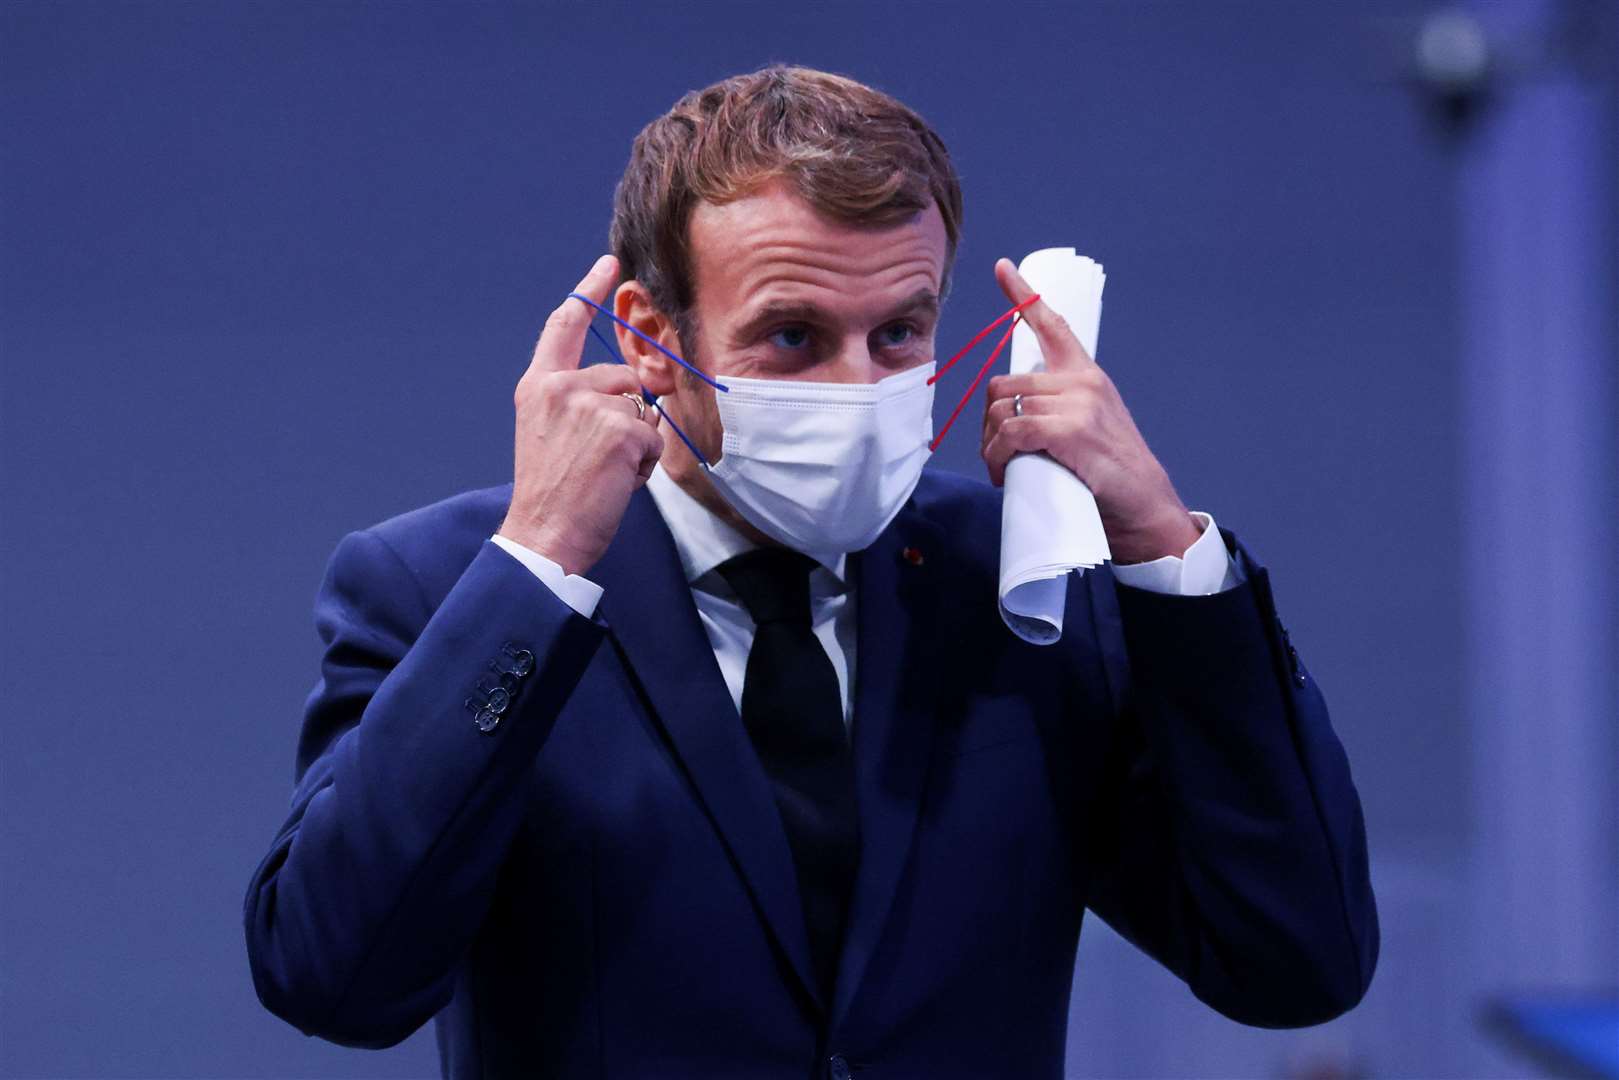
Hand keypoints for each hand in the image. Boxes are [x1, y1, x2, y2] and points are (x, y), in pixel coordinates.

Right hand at [497, 254, 662, 576]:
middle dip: (628, 415)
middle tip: (598, 459)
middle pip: (624, 378)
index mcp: (539, 386)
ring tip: (604, 472)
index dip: (589, 291)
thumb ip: (583, 401)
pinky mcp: (620, 430)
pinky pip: (655, 438)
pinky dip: (644, 465)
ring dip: (637, 443)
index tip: (609, 263)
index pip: (566, 325)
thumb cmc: (552, 492)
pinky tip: (615, 483)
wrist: (543, 535)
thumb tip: (640, 392)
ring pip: (643, 409)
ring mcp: (591, 406)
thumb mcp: (553, 433)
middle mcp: (561, 387)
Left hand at [980, 257, 1200, 564]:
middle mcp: (1082, 381)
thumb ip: (1059, 409)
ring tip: (1002, 467)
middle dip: (988, 421)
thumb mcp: (1090, 428)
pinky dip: (997, 456)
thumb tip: (1012, 415)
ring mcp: (1077, 404)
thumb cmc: (1112, 475)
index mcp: (1086, 375)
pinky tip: (1003, 473)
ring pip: (1001, 410)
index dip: (1023, 295)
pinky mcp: (1069, 431)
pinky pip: (1010, 433)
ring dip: (991, 445)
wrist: (1145, 507)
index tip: (1002, 268)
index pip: (1052, 324)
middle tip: (996, 452)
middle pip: (1003, 384)